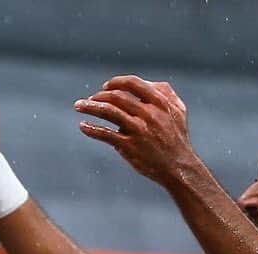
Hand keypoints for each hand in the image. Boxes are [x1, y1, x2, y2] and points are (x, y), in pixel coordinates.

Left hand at [75, 76, 197, 185]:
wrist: (177, 166)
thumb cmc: (177, 138)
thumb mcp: (178, 111)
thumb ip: (166, 94)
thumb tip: (147, 83)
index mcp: (159, 102)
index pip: (133, 83)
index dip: (116, 82)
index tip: (105, 86)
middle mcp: (148, 113)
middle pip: (117, 97)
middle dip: (99, 95)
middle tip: (87, 99)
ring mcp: (138, 130)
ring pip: (109, 112)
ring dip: (90, 107)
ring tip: (78, 106)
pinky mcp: (129, 146)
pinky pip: (106, 134)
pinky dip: (92, 129)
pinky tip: (83, 126)